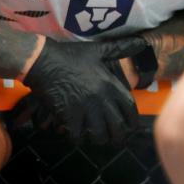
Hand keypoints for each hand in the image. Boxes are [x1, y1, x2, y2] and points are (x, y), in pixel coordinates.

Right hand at [15, 36, 146, 144]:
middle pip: (117, 127)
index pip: (129, 109)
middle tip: (115, 140)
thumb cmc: (69, 55)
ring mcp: (84, 108)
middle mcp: (100, 98)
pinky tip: (76, 134)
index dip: (132, 122)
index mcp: (109, 84)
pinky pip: (77, 135)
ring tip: (95, 137)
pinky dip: (77, 138)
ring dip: (98, 139)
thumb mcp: (97, 50)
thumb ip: (120, 48)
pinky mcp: (68, 115)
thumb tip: (140, 42)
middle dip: (118, 137)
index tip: (131, 128)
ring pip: (98, 135)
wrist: (42, 61)